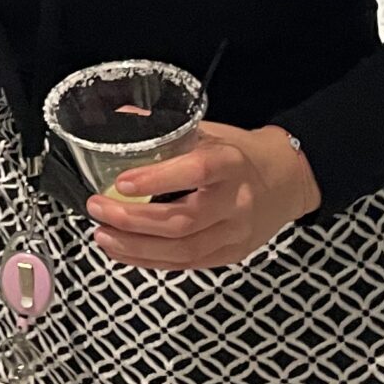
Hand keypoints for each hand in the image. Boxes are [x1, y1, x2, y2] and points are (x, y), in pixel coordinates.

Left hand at [85, 122, 319, 270]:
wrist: (287, 180)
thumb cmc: (238, 153)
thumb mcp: (207, 131)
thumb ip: (165, 130)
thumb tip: (119, 118)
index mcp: (230, 163)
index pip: (194, 172)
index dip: (156, 180)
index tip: (120, 182)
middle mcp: (236, 202)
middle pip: (183, 221)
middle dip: (133, 220)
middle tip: (97, 208)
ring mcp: (236, 233)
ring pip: (183, 251)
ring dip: (136, 247)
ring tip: (103, 235)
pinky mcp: (231, 255)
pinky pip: (187, 265)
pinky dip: (151, 261)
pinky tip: (124, 252)